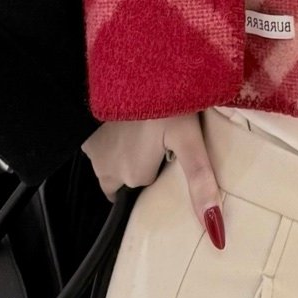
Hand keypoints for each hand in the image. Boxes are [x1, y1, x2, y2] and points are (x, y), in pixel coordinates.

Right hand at [79, 112, 225, 248]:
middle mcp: (105, 169)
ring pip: (112, 159)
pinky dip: (108, 131)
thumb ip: (200, 180)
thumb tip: (216, 232)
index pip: (149, 183)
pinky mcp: (81, 131)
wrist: (124, 65)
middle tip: (159, 135)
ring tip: (142, 123)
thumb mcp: (187, 139)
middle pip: (129, 175)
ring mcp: (90, 150)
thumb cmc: (160, 102)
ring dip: (124, 147)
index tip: (169, 153)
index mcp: (132, 176)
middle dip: (142, 161)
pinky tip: (124, 113)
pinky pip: (97, 141)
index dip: (161, 167)